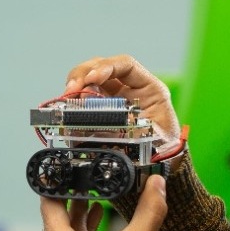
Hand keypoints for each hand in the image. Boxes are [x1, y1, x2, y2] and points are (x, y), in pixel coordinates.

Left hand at [40, 175, 167, 230]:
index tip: (58, 166)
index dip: (52, 181)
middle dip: (72, 191)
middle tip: (82, 172)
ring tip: (91, 191)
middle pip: (57, 212)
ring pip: (66, 226)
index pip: (46, 202)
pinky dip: (86, 225)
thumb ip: (146, 214)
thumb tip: (156, 186)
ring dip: (79, 208)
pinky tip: (98, 215)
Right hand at [65, 55, 180, 151]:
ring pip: (87, 79)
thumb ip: (132, 126)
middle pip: (101, 66)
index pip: (126, 65)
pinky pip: (81, 101)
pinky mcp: (98, 112)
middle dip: (83, 74)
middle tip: (72, 89)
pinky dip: (71, 104)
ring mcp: (112, 99)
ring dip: (74, 86)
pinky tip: (67, 111)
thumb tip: (106, 118)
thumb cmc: (162, 149)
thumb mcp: (155, 137)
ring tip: (67, 99)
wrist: (159, 165)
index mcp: (148, 89)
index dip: (106, 67)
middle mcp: (128, 89)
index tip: (92, 79)